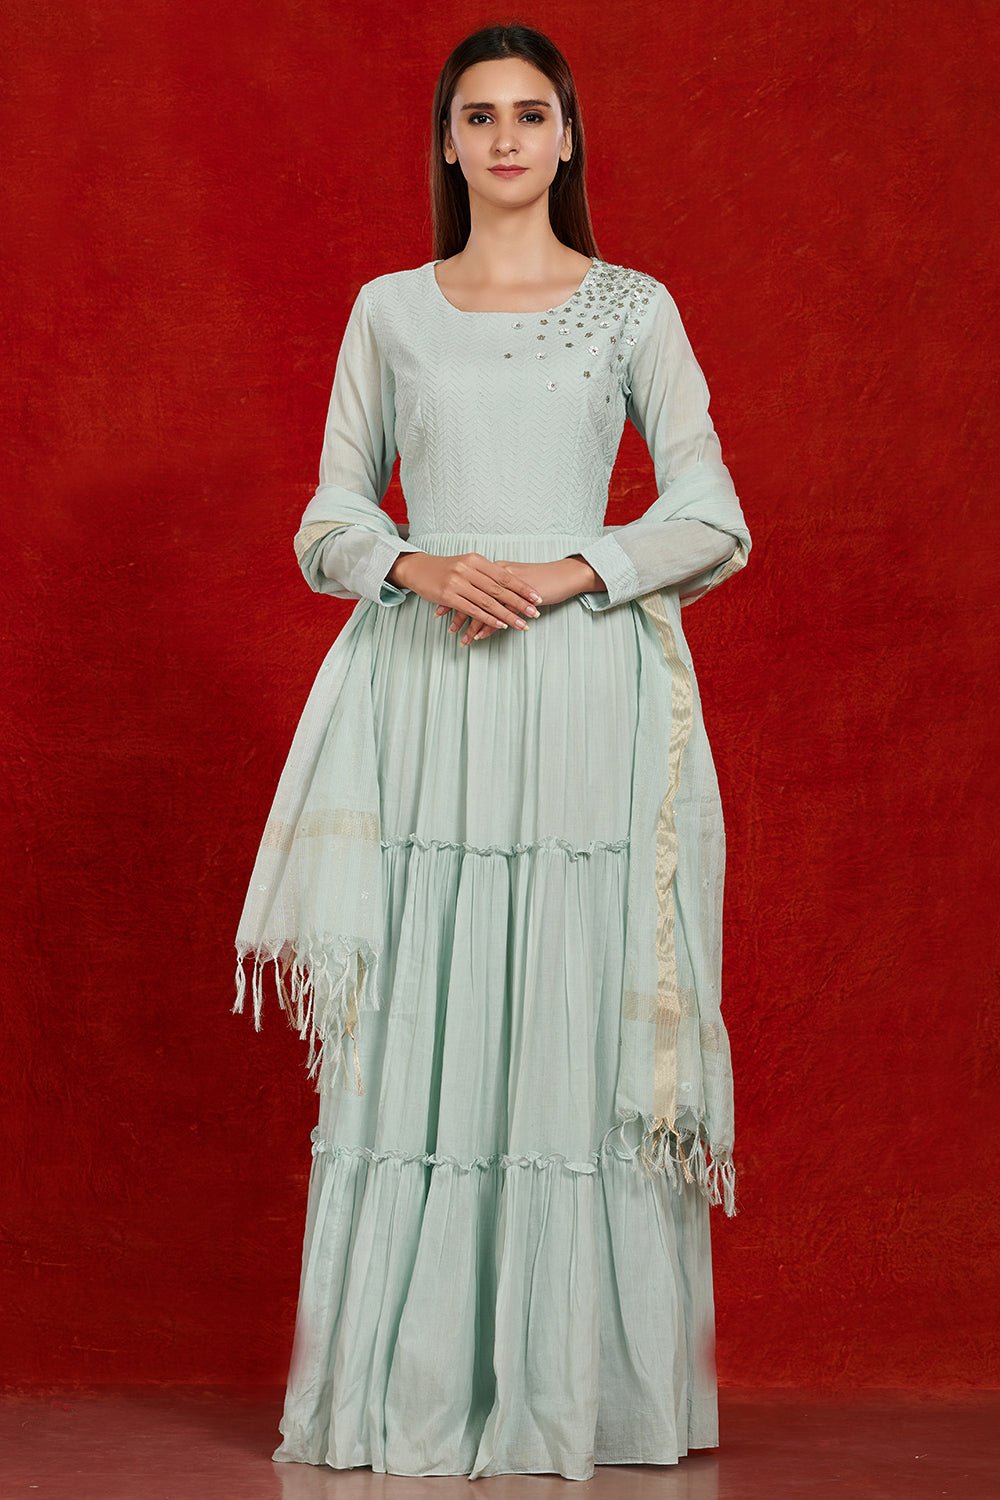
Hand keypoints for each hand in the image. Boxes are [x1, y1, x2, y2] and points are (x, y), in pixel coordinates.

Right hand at [392, 551, 542, 642]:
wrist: (417, 568)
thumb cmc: (445, 568)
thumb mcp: (466, 564)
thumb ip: (485, 572)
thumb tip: (509, 582)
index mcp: (476, 560)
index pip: (504, 575)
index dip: (522, 587)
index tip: (537, 597)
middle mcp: (468, 569)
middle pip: (499, 589)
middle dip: (520, 602)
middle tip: (535, 612)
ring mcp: (457, 582)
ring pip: (488, 601)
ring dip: (507, 614)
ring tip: (522, 624)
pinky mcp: (448, 596)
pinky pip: (472, 609)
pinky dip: (488, 618)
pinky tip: (500, 625)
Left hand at [438, 558, 593, 642]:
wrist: (566, 575)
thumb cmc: (541, 578)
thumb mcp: (516, 578)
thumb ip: (500, 584)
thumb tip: (486, 593)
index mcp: (495, 569)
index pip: (468, 585)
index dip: (454, 599)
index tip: (443, 612)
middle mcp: (498, 575)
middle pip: (471, 597)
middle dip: (458, 615)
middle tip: (449, 629)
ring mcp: (508, 588)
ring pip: (483, 608)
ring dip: (471, 626)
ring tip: (463, 640)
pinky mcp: (519, 599)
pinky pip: (499, 615)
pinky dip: (487, 627)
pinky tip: (480, 638)